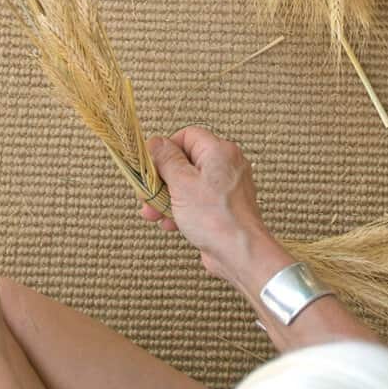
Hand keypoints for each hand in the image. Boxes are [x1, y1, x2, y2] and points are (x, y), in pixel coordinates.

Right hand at [140, 127, 281, 286]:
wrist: (240, 252)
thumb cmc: (215, 217)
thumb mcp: (181, 183)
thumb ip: (167, 160)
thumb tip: (156, 142)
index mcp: (219, 151)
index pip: (187, 136)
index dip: (166, 149)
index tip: (150, 165)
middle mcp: (226, 164)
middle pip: (185, 162)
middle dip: (162, 180)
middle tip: (147, 194)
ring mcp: (226, 187)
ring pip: (189, 184)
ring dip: (168, 198)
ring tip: (154, 214)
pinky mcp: (223, 206)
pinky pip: (198, 201)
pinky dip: (182, 210)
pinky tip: (170, 224)